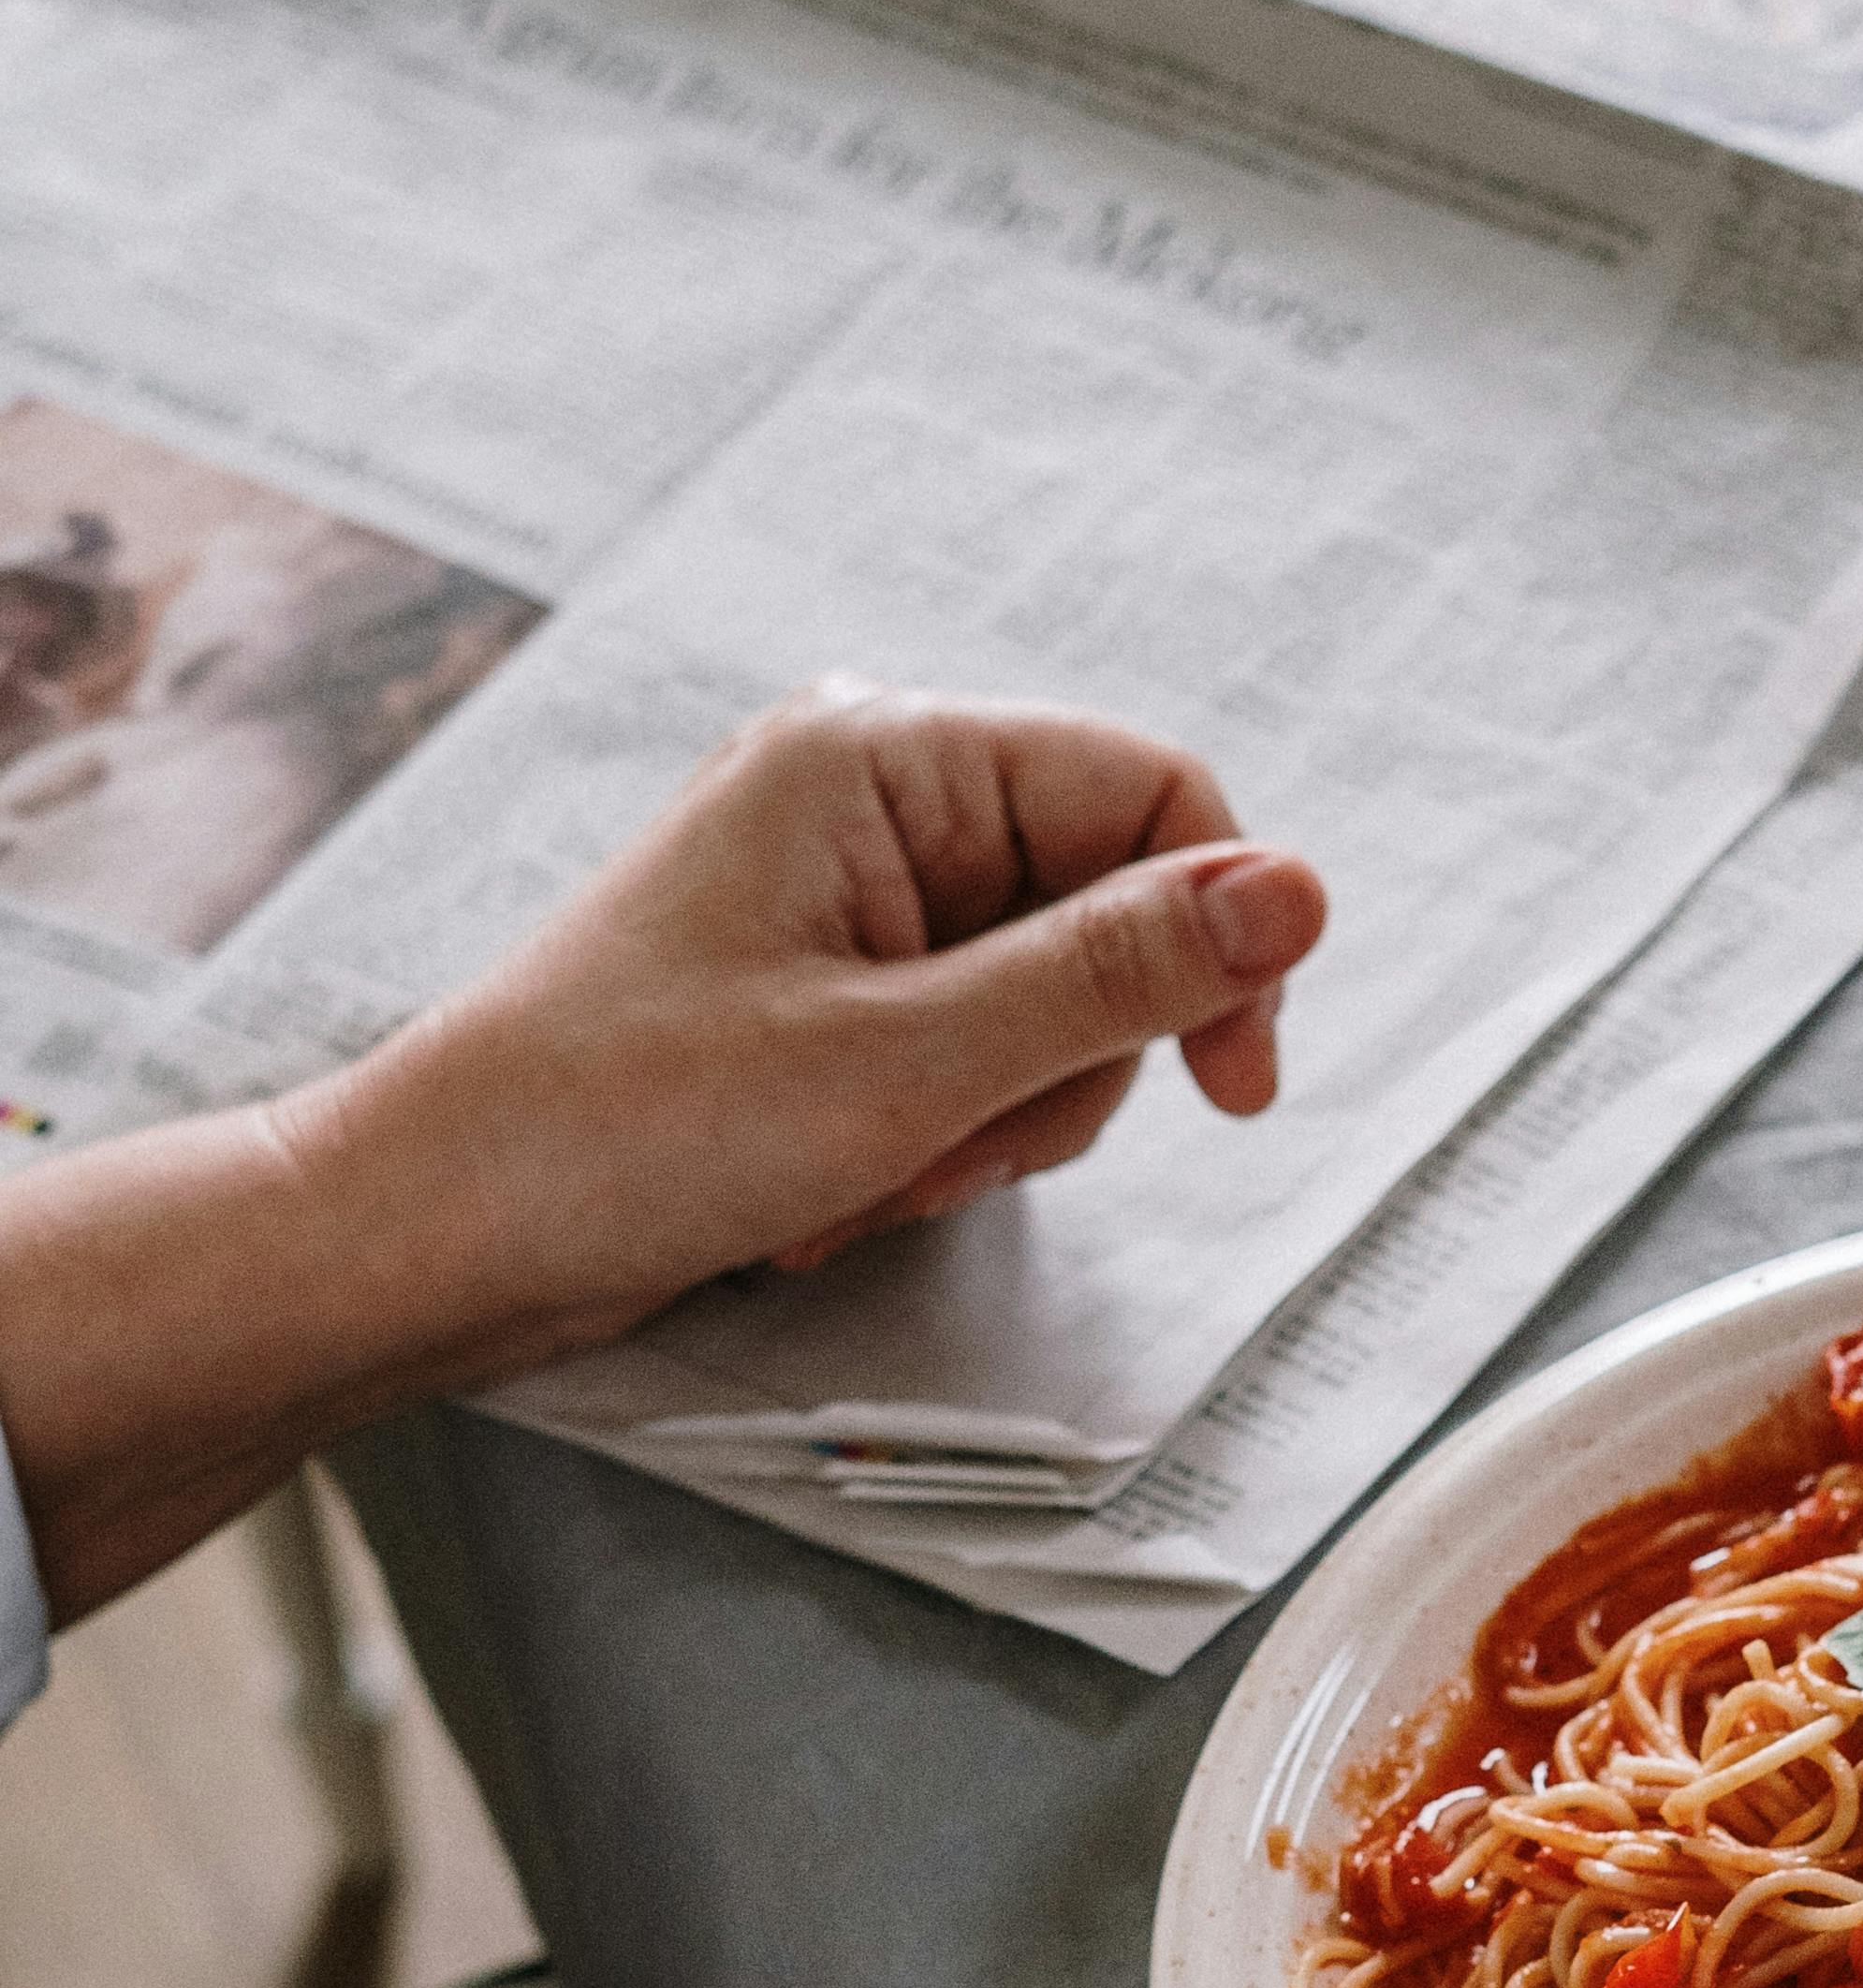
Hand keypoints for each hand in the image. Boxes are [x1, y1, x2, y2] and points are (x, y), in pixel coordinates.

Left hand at [314, 688, 1324, 1360]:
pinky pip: (971, 1060)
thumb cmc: (621, 1127)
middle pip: (1113, 917)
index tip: (1231, 1086)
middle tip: (950, 1137)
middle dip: (1066, 1064)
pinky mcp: (830, 992)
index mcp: (885, 757)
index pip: (1154, 797)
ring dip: (995, 1124)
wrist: (442, 1230)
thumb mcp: (909, 1061)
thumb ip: (1117, 974)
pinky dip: (933, 1141)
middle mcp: (874, 803)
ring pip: (1052, 1012)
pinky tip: (837, 1185)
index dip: (1219, 941)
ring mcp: (852, 900)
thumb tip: (1296, 892)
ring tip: (871, 1170)